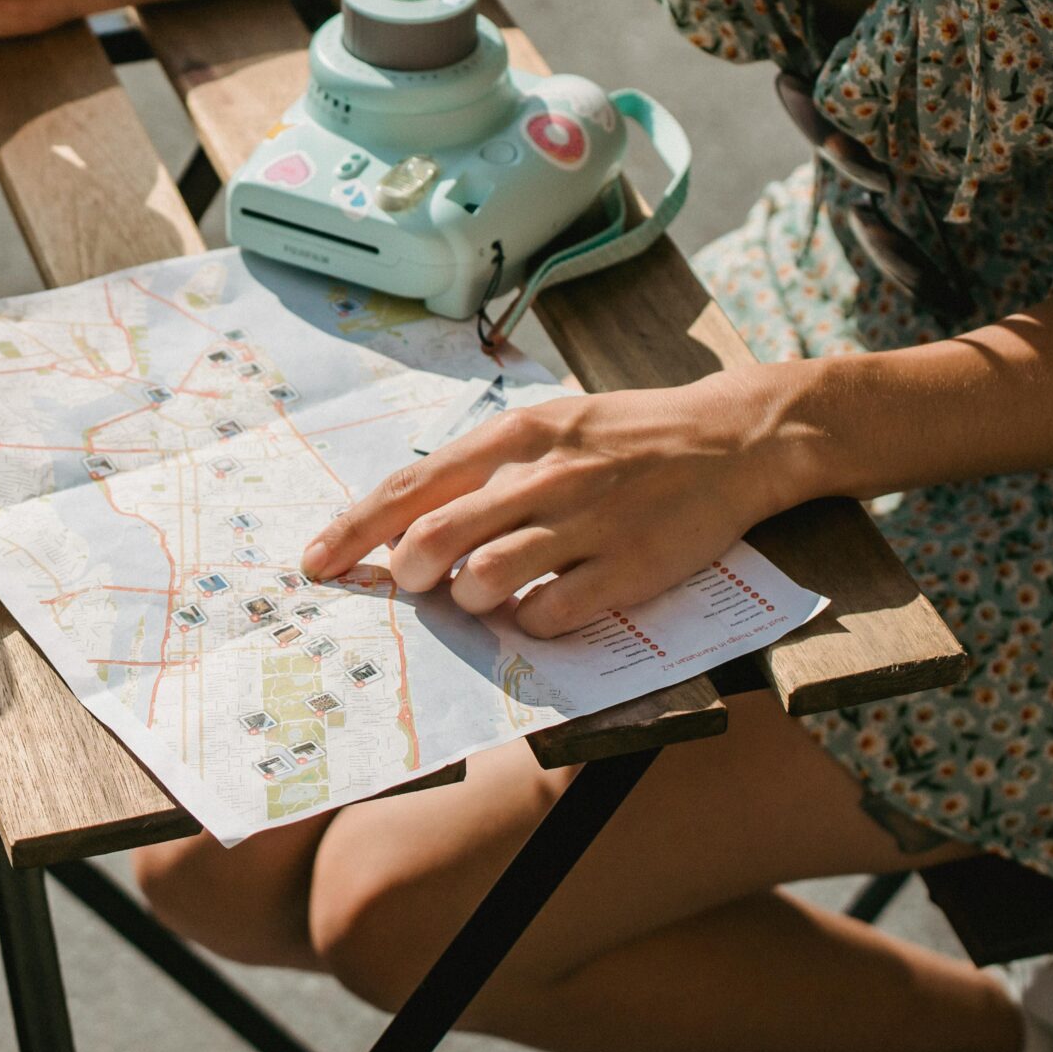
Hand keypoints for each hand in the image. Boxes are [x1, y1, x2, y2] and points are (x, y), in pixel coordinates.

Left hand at [297, 370, 810, 636]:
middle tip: (420, 583)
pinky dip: (530, 624)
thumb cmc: (626, 438)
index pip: (411, 486)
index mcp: (514, 437)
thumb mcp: (548, 428)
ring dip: (469, 600)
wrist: (736, 439)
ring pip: (485, 580)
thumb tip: (406, 522)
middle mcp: (544, 476)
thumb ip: (482, 469)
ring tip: (486, 594)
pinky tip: (543, 608)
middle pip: (435, 537)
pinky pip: (550, 615)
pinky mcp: (632, 568)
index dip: (354, 530)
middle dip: (410, 573)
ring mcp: (588, 522)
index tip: (315, 563)